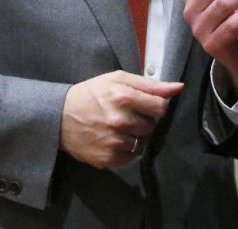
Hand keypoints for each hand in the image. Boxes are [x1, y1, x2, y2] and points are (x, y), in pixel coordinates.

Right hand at [60, 70, 182, 167]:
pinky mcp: (108, 158)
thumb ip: (150, 84)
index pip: (161, 107)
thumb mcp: (118, 79)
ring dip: (134, 135)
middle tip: (126, 114)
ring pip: (142, 142)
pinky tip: (111, 138)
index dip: (156, 106)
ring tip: (117, 126)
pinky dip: (125, 149)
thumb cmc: (91, 93)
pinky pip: (130, 156)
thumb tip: (178, 87)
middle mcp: (119, 120)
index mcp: (123, 96)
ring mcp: (113, 142)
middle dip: (144, 120)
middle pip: (152, 126)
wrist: (58, 117)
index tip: (146, 105)